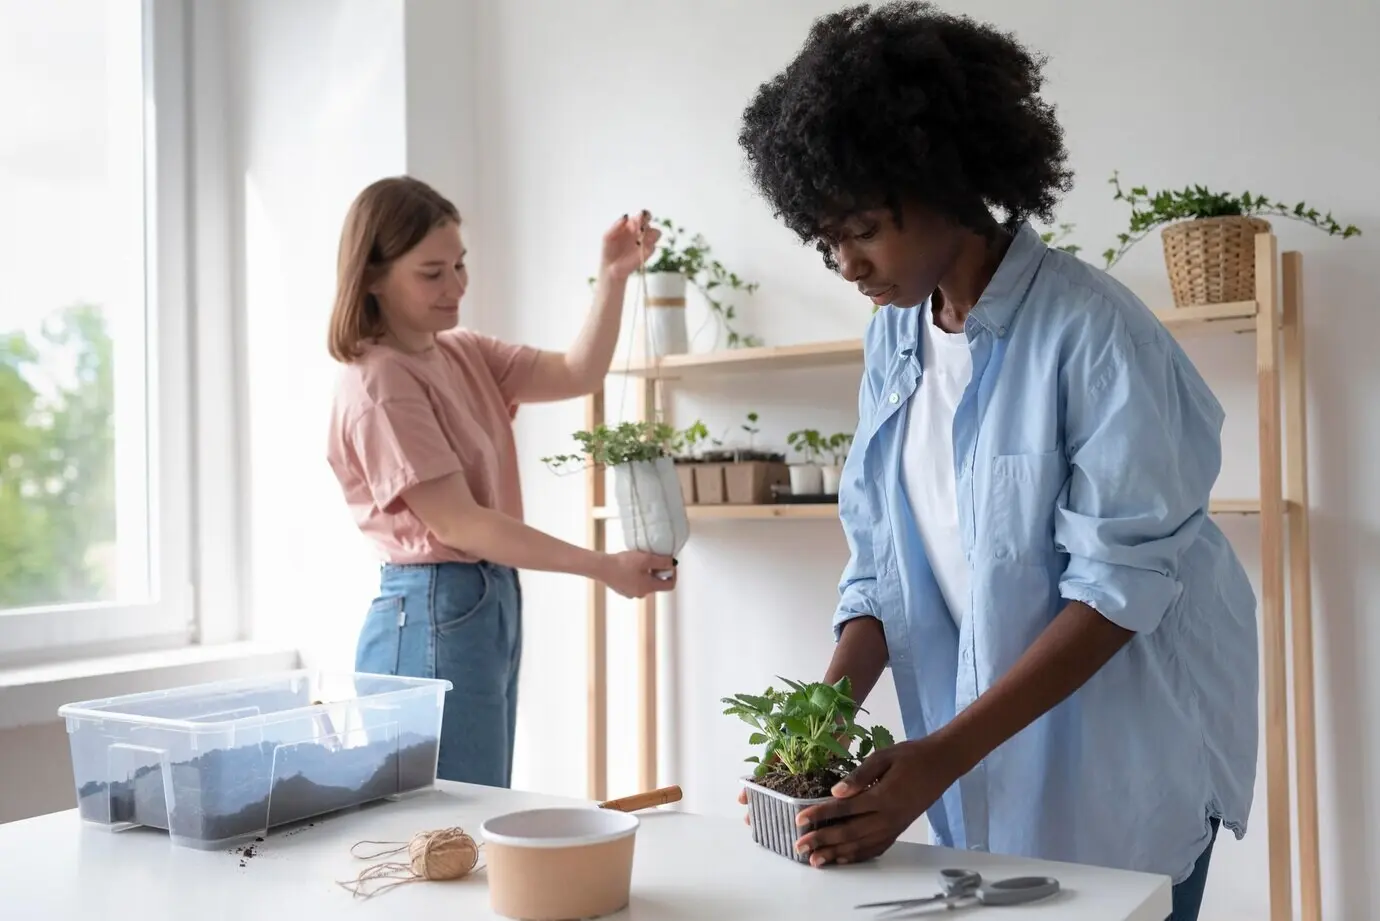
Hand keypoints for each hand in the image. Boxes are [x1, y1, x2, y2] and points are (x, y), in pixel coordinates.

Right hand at [596, 549, 676, 597]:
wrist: (601, 567)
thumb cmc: (622, 564)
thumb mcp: (646, 559)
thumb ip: (662, 562)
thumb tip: (673, 563)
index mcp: (648, 588)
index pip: (669, 585)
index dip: (673, 573)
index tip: (669, 563)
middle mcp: (641, 594)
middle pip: (657, 583)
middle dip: (658, 570)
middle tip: (654, 558)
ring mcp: (631, 592)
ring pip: (646, 582)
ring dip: (647, 571)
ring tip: (641, 559)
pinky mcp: (622, 588)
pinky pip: (635, 581)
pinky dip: (637, 573)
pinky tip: (630, 564)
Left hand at [599, 210, 659, 280]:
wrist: (611, 267)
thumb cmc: (609, 249)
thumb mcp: (608, 236)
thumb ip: (616, 225)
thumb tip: (626, 215)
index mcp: (632, 224)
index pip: (642, 214)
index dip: (642, 215)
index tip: (637, 220)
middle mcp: (641, 231)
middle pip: (650, 221)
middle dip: (646, 222)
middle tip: (638, 228)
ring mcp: (646, 242)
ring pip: (656, 233)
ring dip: (649, 234)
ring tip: (638, 240)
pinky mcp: (648, 253)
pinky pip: (653, 247)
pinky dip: (647, 247)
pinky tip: (638, 250)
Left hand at [791, 734, 967, 866]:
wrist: (941, 764)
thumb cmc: (911, 756)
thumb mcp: (883, 756)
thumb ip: (859, 775)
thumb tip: (835, 792)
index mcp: (882, 796)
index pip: (844, 809)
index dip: (820, 815)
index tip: (799, 820)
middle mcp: (888, 817)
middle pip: (849, 833)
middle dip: (822, 841)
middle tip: (799, 847)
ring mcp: (894, 826)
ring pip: (861, 846)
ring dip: (837, 854)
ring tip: (815, 860)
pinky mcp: (899, 830)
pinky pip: (876, 848)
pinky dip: (858, 856)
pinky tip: (843, 859)